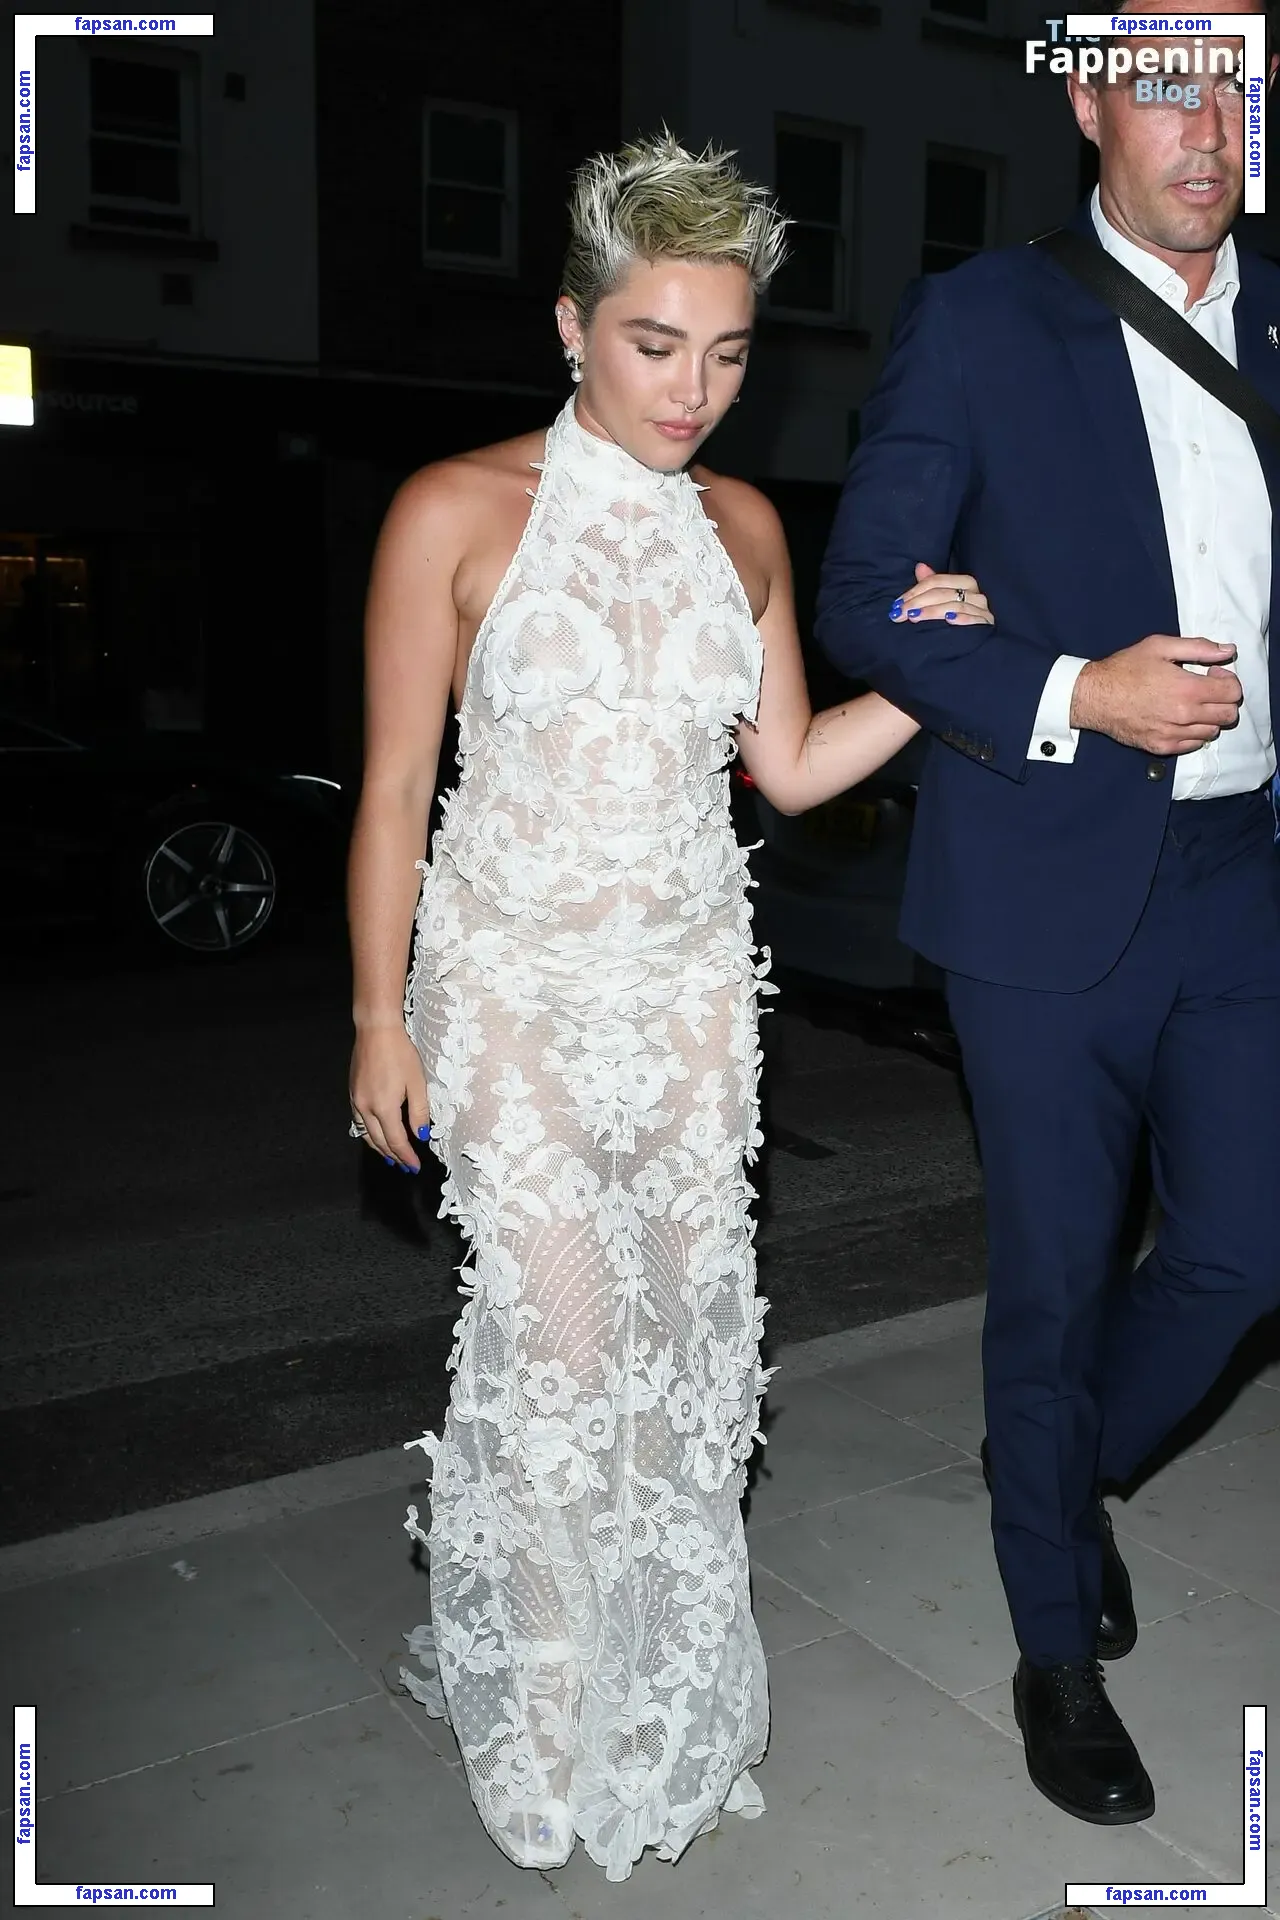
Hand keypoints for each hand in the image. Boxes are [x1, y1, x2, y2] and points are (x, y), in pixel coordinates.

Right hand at [349, 1026, 431, 1172]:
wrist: (376, 1031)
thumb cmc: (400, 1053)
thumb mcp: (417, 1083)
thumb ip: (419, 1112)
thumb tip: (420, 1136)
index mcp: (384, 1107)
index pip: (396, 1141)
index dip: (406, 1156)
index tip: (415, 1166)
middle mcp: (366, 1108)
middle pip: (379, 1141)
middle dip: (394, 1156)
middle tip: (406, 1167)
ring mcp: (356, 1101)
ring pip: (366, 1134)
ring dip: (379, 1148)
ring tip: (391, 1158)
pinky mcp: (353, 1093)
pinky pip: (359, 1122)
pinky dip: (368, 1134)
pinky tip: (375, 1135)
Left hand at [890, 562, 993, 626]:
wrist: (976, 645)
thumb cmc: (957, 620)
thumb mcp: (941, 602)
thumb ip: (931, 585)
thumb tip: (919, 566)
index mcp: (965, 583)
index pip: (937, 581)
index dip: (915, 591)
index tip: (898, 604)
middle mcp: (976, 594)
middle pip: (943, 593)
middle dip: (918, 602)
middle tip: (901, 613)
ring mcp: (982, 610)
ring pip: (954, 606)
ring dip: (932, 611)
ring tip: (914, 617)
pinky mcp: (986, 625)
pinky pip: (973, 619)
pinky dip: (960, 619)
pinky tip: (947, 621)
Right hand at [1070, 633, 1241, 753]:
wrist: (1094, 697)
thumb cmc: (1124, 669)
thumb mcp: (1160, 646)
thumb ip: (1198, 647)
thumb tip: (1227, 651)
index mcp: (1188, 688)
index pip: (1233, 693)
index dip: (1228, 681)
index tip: (1212, 675)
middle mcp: (1184, 715)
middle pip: (1228, 715)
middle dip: (1223, 700)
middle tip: (1205, 690)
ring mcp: (1173, 734)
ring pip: (1213, 731)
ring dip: (1209, 717)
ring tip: (1190, 704)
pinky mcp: (1161, 746)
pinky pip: (1193, 744)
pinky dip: (1193, 732)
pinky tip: (1179, 718)